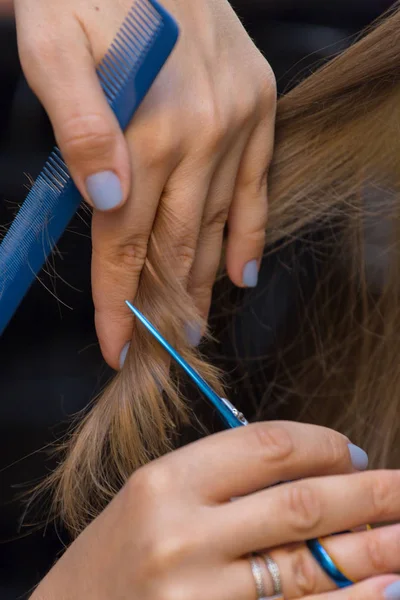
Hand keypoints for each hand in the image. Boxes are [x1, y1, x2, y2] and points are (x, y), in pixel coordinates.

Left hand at [14, 0, 275, 368]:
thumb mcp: (51, 45)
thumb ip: (79, 126)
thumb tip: (109, 201)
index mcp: (149, 130)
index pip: (126, 242)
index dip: (118, 302)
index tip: (118, 347)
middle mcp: (205, 134)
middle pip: (175, 246)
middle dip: (162, 305)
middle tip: (160, 350)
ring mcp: (240, 122)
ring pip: (215, 227)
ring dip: (202, 283)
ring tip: (194, 326)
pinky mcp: (261, 108)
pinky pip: (258, 190)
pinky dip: (249, 237)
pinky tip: (242, 275)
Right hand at [31, 422, 399, 598]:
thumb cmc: (112, 556)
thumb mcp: (153, 497)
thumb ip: (222, 479)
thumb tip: (308, 470)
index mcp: (165, 483)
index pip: (267, 447)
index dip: (323, 444)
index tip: (352, 450)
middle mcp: (183, 536)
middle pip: (300, 503)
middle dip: (368, 493)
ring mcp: (199, 597)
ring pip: (310, 564)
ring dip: (373, 548)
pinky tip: (383, 586)